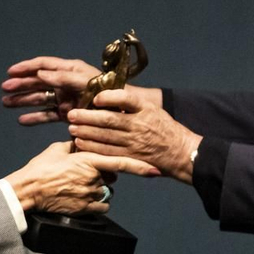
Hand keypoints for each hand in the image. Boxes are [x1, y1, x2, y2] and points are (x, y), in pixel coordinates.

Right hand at [2, 56, 163, 125]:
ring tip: (6, 103)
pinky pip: (48, 114)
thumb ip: (64, 77)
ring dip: (23, 100)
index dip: (27, 67)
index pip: (44, 65)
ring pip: (40, 98)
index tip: (11, 71)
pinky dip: (35, 117)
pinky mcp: (68, 114)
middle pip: (38, 81)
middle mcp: (66, 83)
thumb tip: (41, 73)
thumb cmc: (110, 92)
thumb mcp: (86, 82)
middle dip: (21, 84)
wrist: (126, 113)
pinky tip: (21, 120)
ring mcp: (66, 98)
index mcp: (71, 71)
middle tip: (4, 89)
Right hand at [4, 142, 157, 214]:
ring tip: (78, 186)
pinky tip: (84, 197)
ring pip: (106, 191)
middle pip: (111, 177)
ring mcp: (89, 194)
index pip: (121, 163)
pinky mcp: (85, 208)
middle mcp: (93, 178)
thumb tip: (84, 140)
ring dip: (99, 189)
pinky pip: (102, 205)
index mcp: (89, 160)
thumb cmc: (41, 168)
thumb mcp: (58, 149)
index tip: (155, 170)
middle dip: (104, 176)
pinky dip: (97, 202)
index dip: (140, 167)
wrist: (29, 190)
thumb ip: (76, 145)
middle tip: (83, 174)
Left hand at [68, 90, 201, 183]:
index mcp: (145, 109)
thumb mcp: (152, 110)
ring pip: (105, 136)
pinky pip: (108, 152)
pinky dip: (92, 147)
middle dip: (87, 117)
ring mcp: (135, 142)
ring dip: (86, 131)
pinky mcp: (132, 157)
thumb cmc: (164, 128)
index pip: (125, 99)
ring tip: (71, 127)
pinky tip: (81, 143)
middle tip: (72, 114)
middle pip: (109, 119)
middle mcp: (140, 124)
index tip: (95, 98)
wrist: (182, 152)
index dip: (108, 97)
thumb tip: (106, 96)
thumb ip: (132, 105)